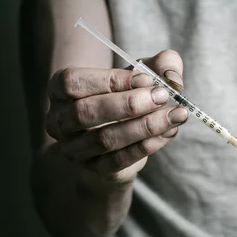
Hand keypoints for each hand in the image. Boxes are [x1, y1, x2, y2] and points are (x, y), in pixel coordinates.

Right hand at [45, 50, 188, 183]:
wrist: (121, 142)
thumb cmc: (128, 99)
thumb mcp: (143, 76)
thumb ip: (161, 66)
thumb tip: (172, 76)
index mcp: (60, 91)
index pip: (72, 82)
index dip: (110, 79)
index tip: (146, 78)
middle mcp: (60, 121)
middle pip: (85, 112)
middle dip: (128, 104)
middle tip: (162, 96)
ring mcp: (75, 149)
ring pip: (105, 139)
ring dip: (145, 126)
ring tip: (176, 114)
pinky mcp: (96, 170)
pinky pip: (119, 160)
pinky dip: (147, 145)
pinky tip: (169, 132)